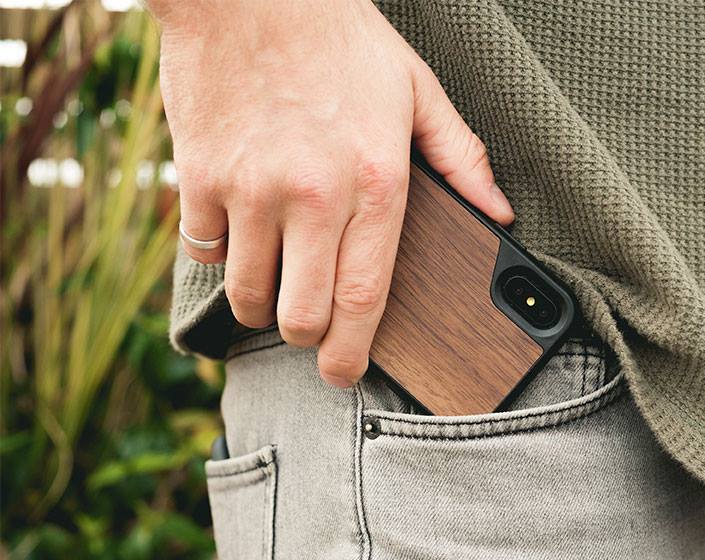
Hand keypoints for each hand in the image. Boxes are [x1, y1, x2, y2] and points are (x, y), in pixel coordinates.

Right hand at [152, 0, 513, 386]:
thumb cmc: (340, 37)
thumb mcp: (418, 89)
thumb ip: (462, 157)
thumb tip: (500, 215)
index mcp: (376, 180)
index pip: (365, 296)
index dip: (353, 350)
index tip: (345, 372)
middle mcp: (312, 194)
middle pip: (301, 315)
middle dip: (307, 339)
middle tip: (312, 333)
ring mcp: (250, 187)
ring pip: (248, 294)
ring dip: (262, 306)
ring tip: (278, 288)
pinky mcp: (199, 175)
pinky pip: (205, 249)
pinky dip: (223, 256)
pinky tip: (241, 235)